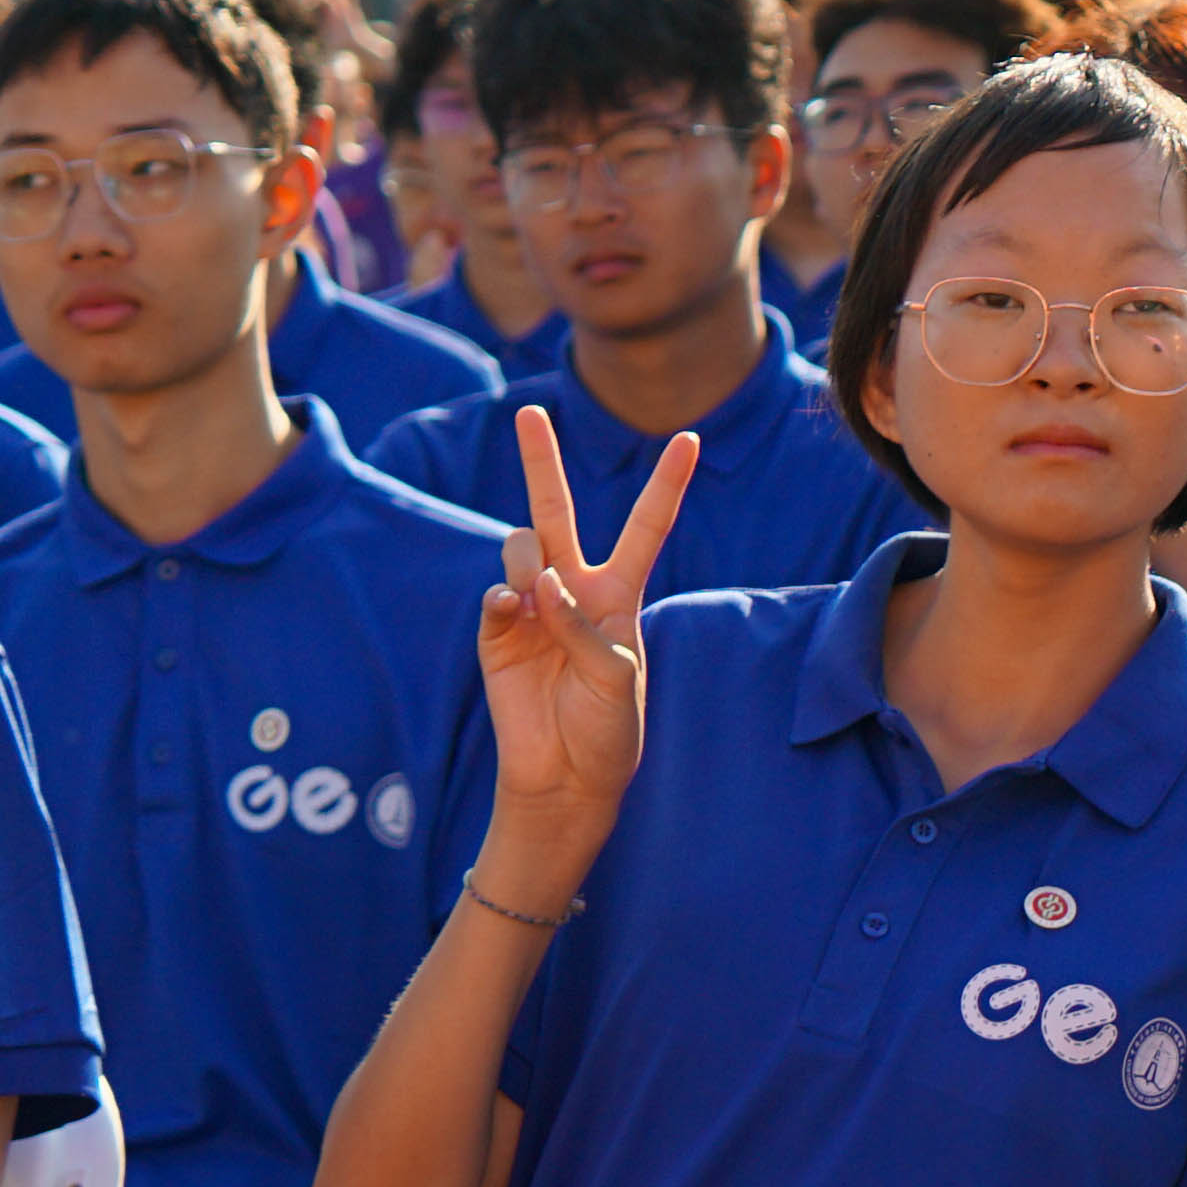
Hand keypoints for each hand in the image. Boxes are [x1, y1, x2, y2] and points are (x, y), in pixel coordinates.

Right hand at [473, 406, 686, 839]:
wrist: (566, 775)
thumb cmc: (608, 730)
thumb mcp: (616, 677)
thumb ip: (581, 624)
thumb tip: (538, 578)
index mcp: (619, 595)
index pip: (646, 526)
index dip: (667, 483)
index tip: (690, 437)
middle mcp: (573, 590)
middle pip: (557, 512)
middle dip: (540, 462)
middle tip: (530, 411)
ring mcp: (531, 607)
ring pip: (522, 549)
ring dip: (531, 565)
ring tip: (541, 604)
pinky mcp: (497, 630)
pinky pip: (497, 595)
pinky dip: (509, 604)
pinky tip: (519, 620)